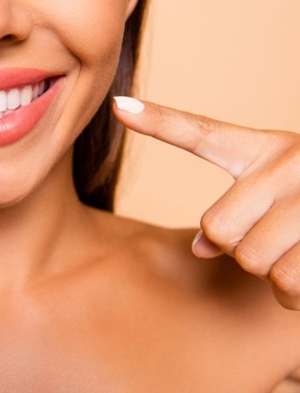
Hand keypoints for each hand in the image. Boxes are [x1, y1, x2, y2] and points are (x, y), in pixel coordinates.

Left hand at [113, 97, 299, 309]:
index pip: (202, 134)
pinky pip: (287, 285)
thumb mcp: (279, 197)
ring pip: (250, 261)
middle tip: (279, 235)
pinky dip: (295, 294)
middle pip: (216, 228)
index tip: (117, 105)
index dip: (158, 121)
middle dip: (241, 246)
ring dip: (273, 271)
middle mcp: (289, 161)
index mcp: (266, 149)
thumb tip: (201, 249)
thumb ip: (236, 213)